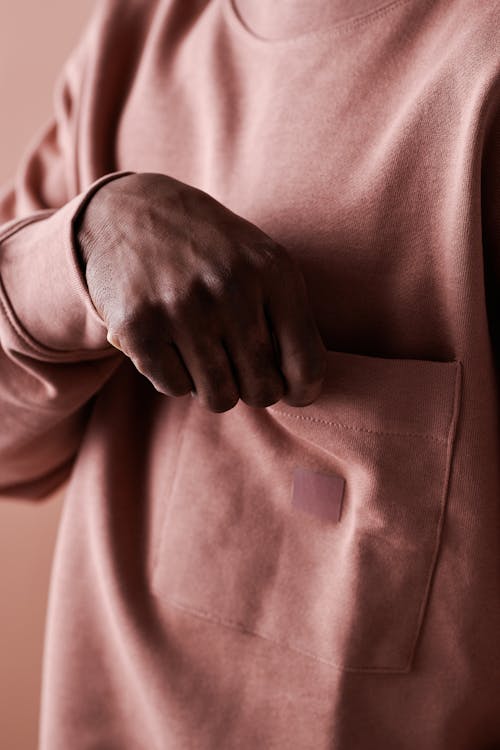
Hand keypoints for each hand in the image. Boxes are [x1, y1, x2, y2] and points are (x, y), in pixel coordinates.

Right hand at [75, 172, 326, 412]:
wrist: (124, 211)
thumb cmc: (207, 248)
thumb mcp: (260, 260)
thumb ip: (288, 319)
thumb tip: (299, 390)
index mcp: (273, 270)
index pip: (306, 364)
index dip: (302, 391)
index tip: (291, 392)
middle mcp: (231, 287)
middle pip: (262, 390)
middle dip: (252, 389)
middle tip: (237, 367)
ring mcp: (182, 307)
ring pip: (219, 398)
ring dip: (213, 386)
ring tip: (204, 354)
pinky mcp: (138, 327)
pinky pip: (175, 388)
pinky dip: (174, 377)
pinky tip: (169, 344)